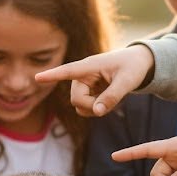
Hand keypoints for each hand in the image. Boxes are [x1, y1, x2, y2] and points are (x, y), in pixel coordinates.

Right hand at [34, 44, 153, 116]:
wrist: (139, 63)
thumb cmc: (133, 67)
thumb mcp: (127, 82)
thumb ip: (112, 97)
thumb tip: (97, 112)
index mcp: (90, 66)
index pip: (68, 71)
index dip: (52, 75)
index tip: (37, 78)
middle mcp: (83, 75)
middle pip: (76, 99)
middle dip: (91, 106)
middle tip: (110, 104)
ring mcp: (85, 84)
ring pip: (79, 105)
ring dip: (94, 109)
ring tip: (111, 100)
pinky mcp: (89, 91)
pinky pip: (86, 108)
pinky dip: (96, 110)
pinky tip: (108, 101)